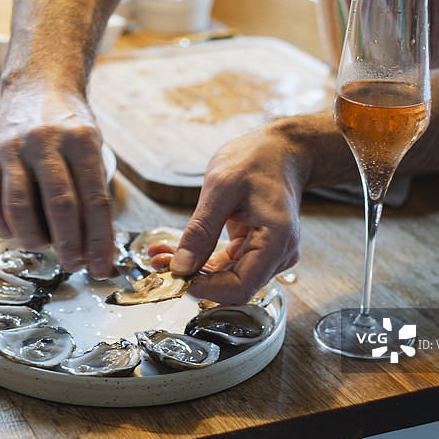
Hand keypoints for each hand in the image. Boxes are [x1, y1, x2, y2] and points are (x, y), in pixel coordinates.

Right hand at [0, 89, 114, 277]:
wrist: (37, 85)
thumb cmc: (70, 126)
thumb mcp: (92, 148)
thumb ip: (93, 191)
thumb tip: (98, 246)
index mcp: (82, 140)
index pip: (95, 200)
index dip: (100, 240)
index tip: (102, 266)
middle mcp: (46, 141)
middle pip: (61, 206)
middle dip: (70, 245)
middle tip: (75, 265)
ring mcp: (12, 147)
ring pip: (21, 208)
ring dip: (34, 239)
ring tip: (45, 248)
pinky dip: (3, 227)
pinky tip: (16, 235)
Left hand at [157, 126, 304, 303]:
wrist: (278, 150)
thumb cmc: (257, 160)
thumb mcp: (221, 188)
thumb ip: (201, 229)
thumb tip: (182, 266)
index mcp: (277, 240)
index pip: (241, 287)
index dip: (206, 288)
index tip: (176, 276)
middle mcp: (278, 254)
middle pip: (232, 285)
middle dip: (194, 277)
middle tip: (160, 262)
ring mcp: (268, 253)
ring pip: (226, 277)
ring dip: (194, 270)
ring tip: (162, 255)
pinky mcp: (255, 249)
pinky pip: (226, 265)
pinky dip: (202, 260)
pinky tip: (177, 251)